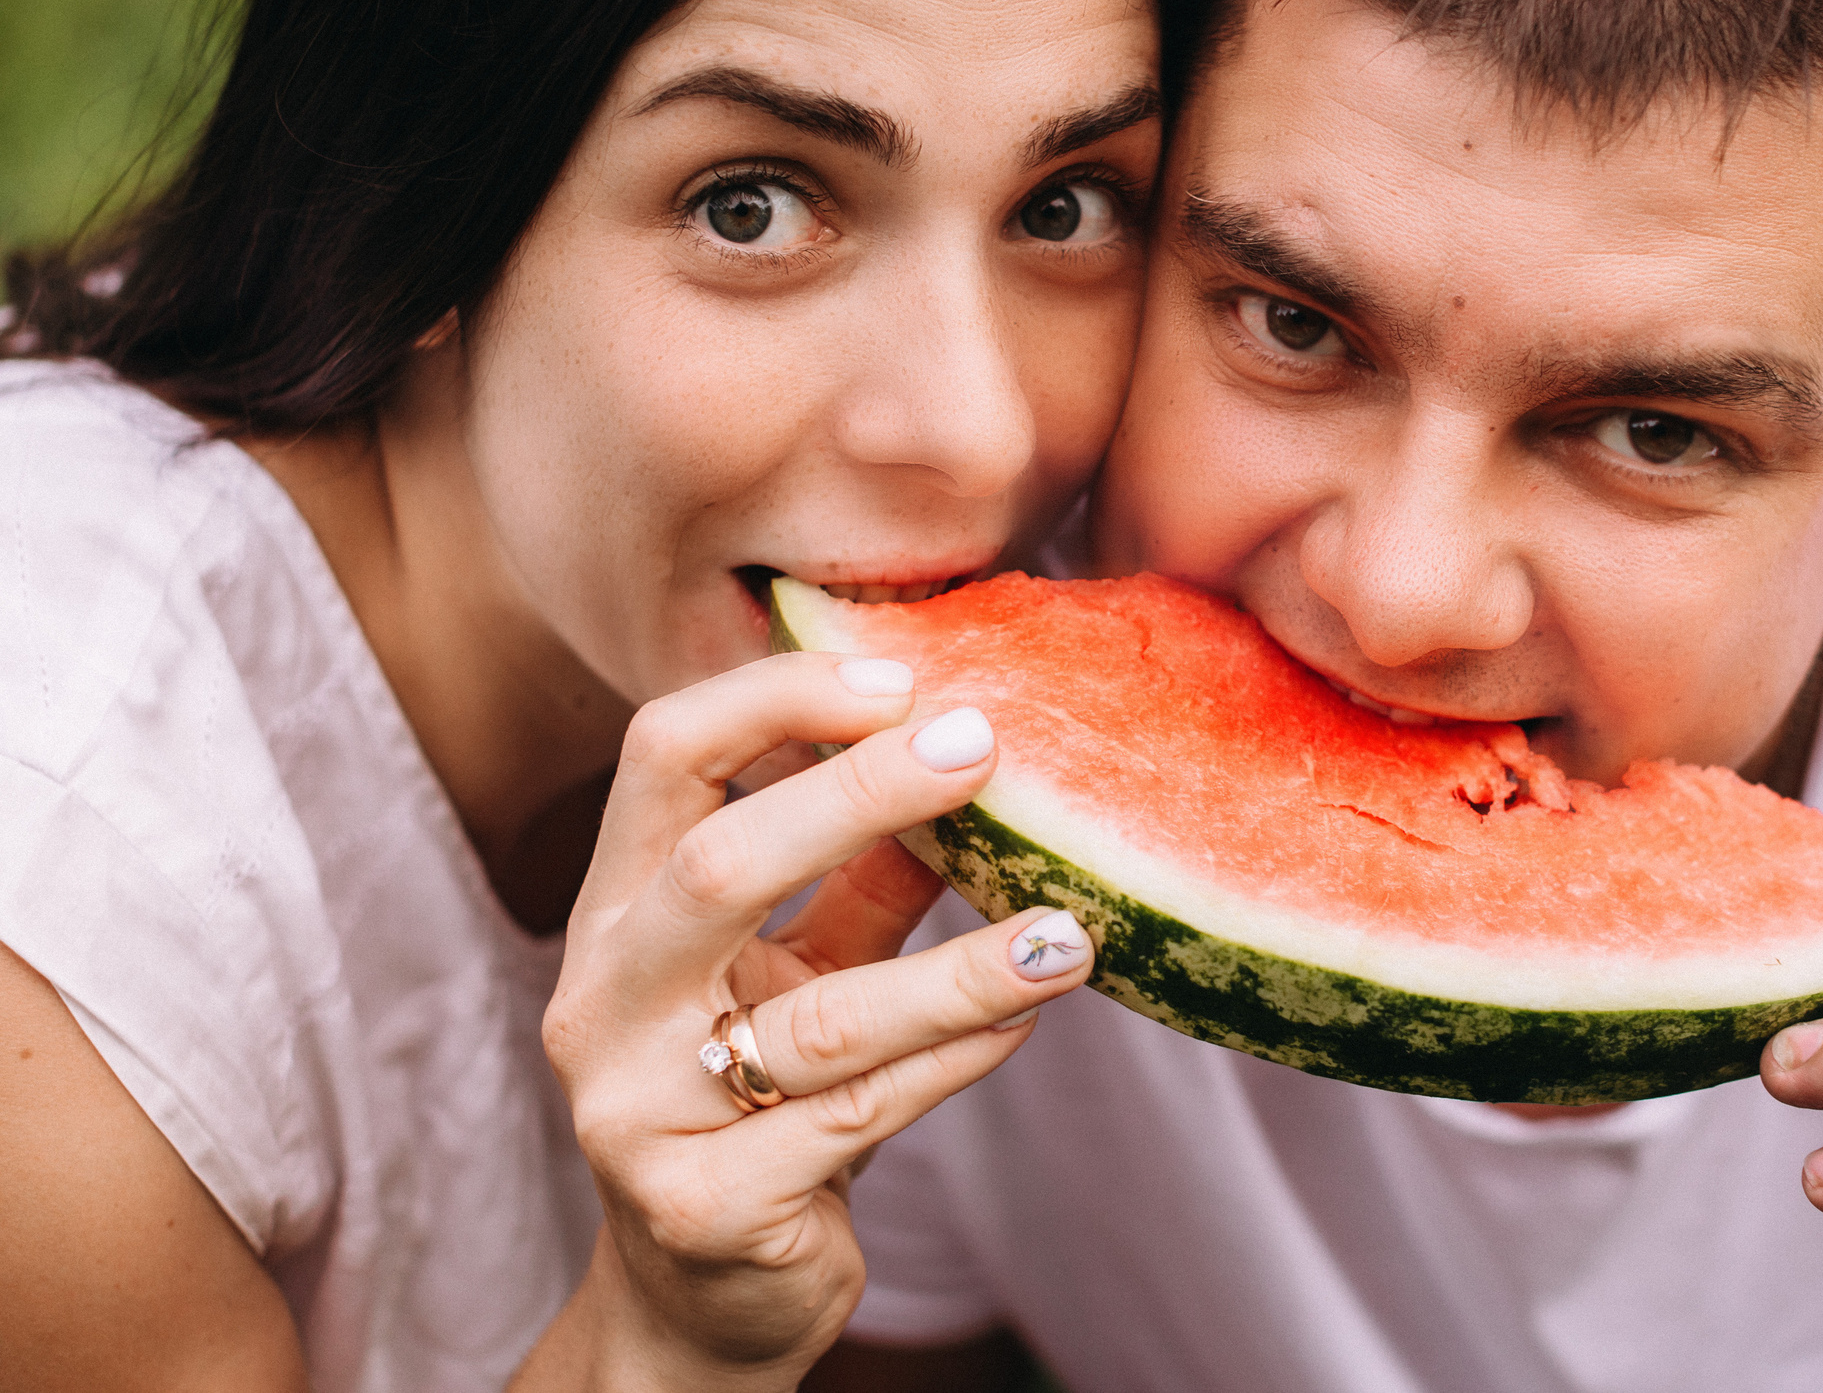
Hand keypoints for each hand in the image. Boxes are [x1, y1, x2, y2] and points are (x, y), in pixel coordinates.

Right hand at [524, 653, 1091, 1391]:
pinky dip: (956, 1059)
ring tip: (1066, 933)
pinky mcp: (706, 1207)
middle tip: (982, 748)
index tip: (903, 676)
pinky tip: (1025, 1016)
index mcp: (616, 916)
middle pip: (716, 865)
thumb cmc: (759, 1099)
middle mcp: (604, 1005)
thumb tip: (968, 750)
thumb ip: (865, 877)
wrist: (701, 1298)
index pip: (662, 759)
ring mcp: (641, 1114)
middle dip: (856, 792)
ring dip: (961, 968)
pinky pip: (858, 1115)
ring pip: (820, 1018)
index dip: (775, 701)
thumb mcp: (804, 969)